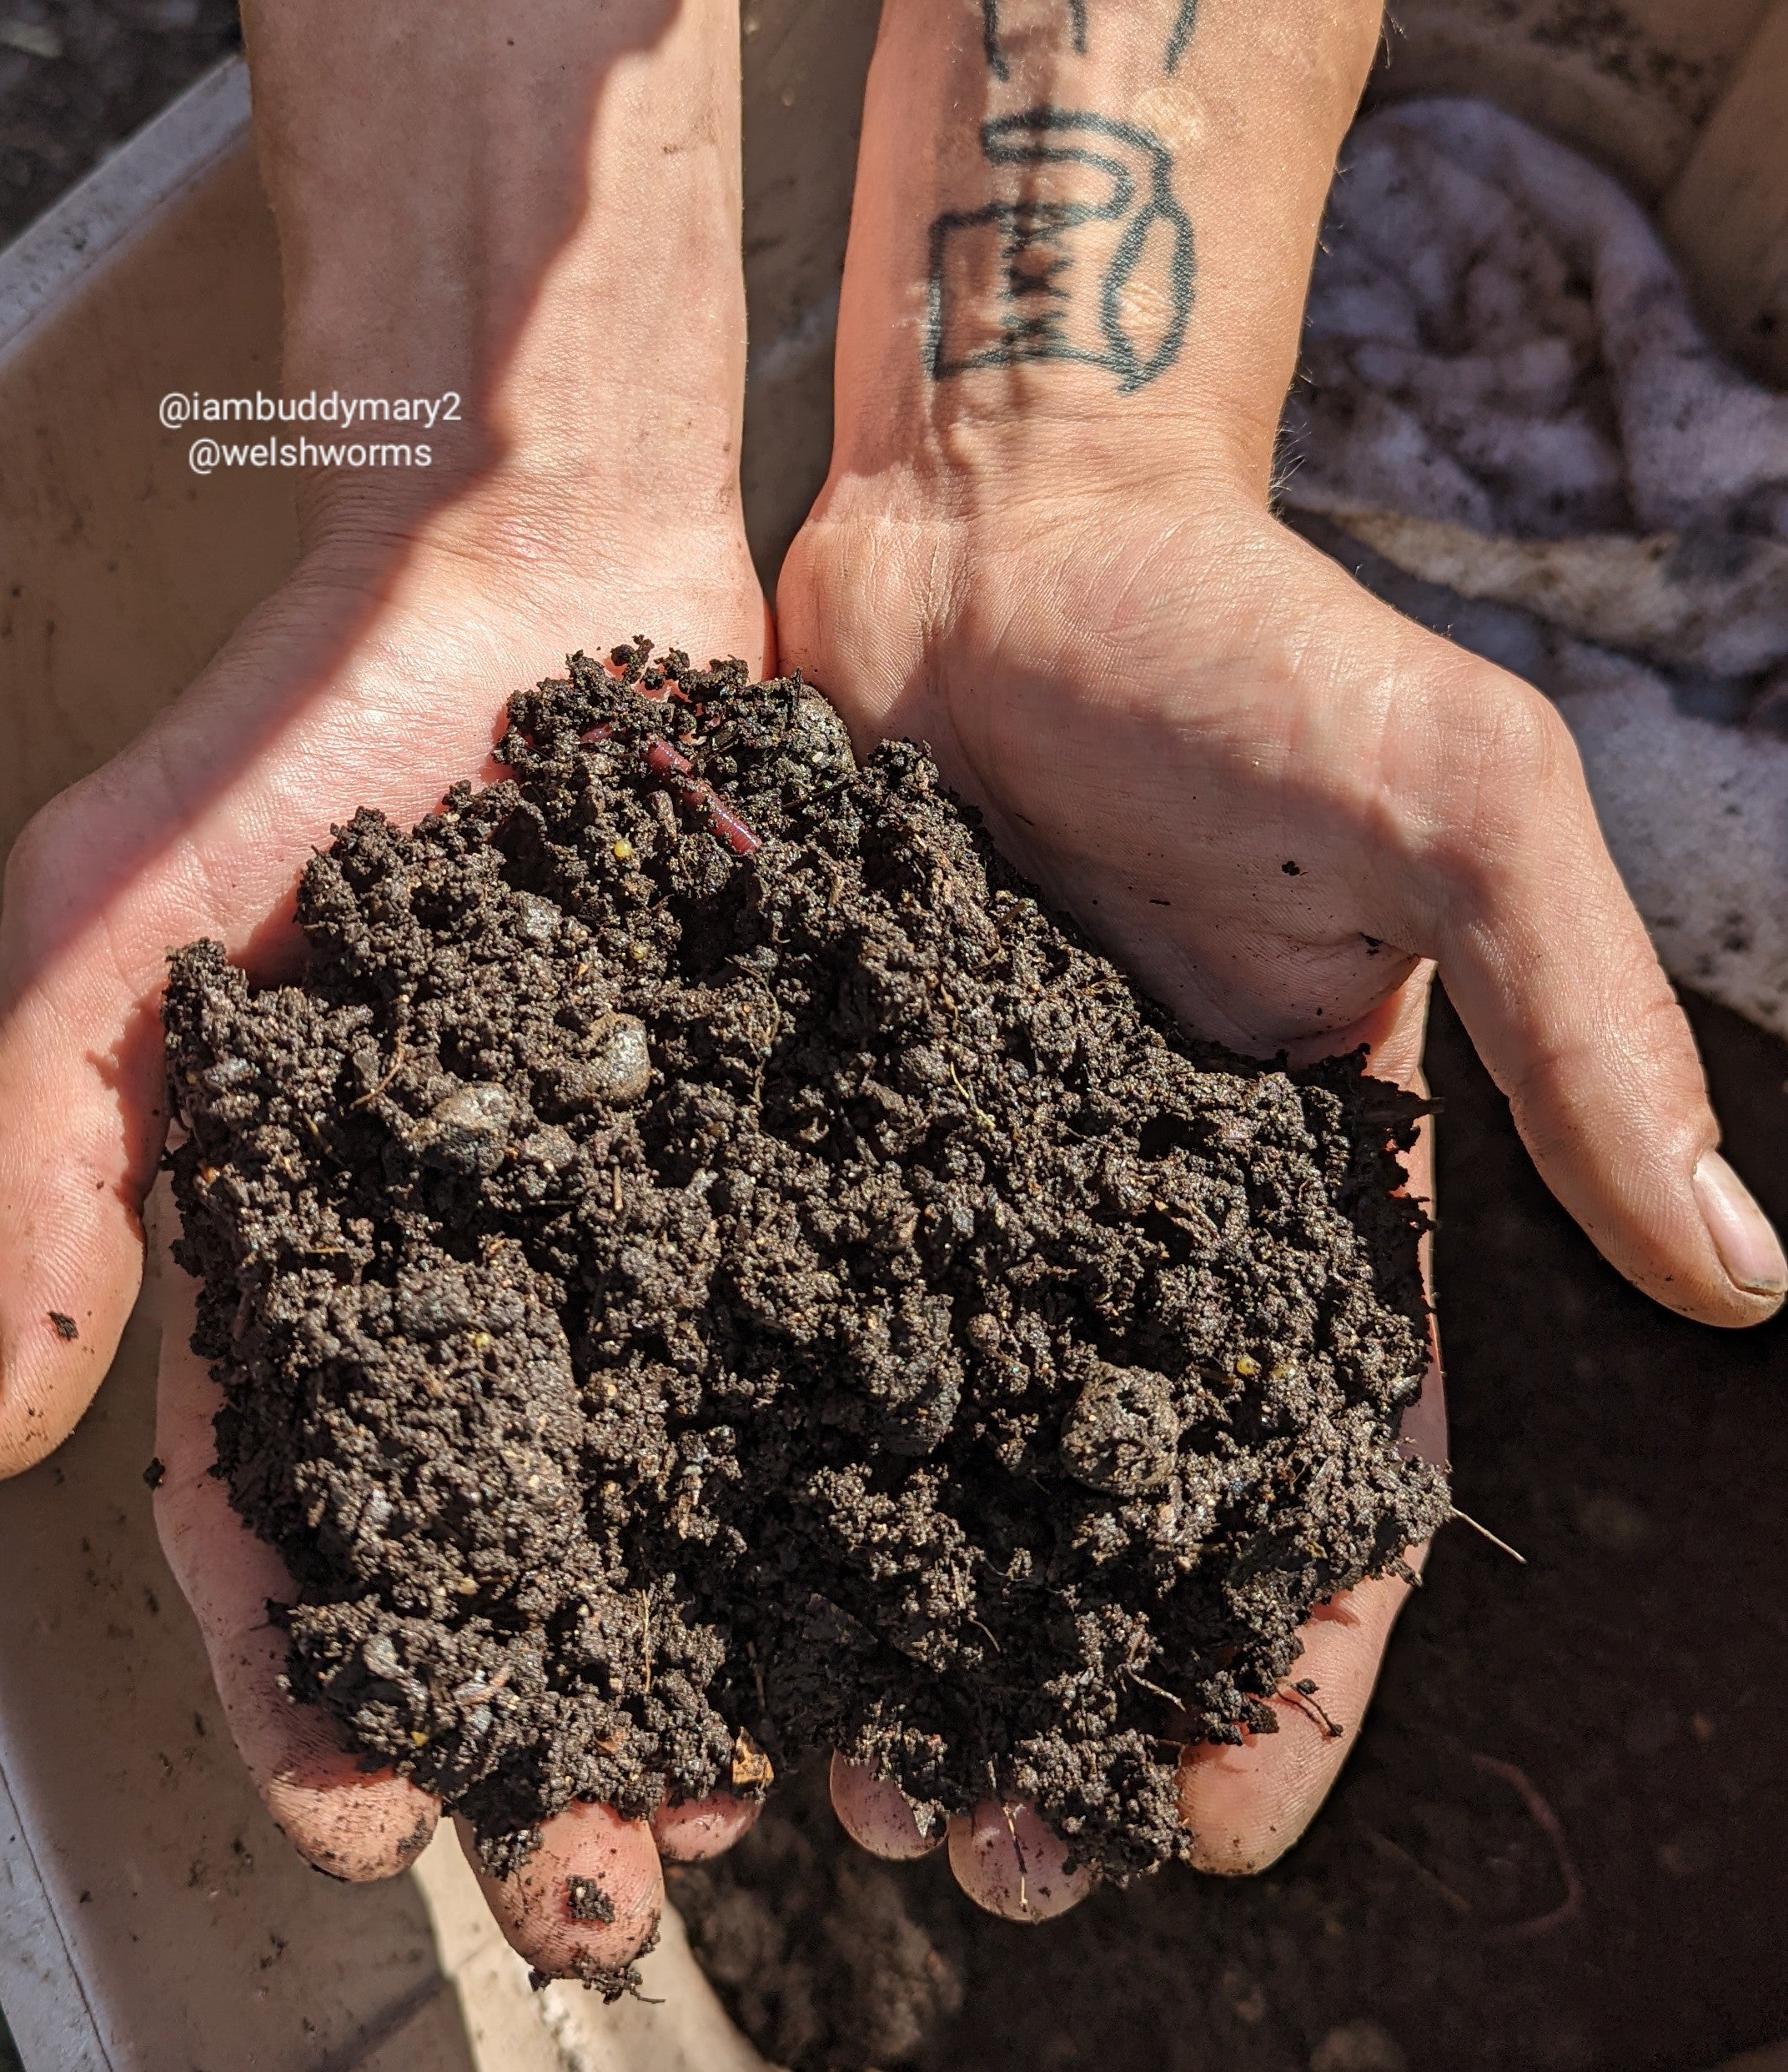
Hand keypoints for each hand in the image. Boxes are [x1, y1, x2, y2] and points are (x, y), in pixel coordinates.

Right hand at [0, 494, 771, 1982]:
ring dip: (708, 1639)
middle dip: (539, 1721)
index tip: (383, 1811)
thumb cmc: (298, 727)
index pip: (274, 1512)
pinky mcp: (758, 1119)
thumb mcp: (120, 919)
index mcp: (294, 1246)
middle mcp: (464, 1255)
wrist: (526, 550)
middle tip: (626, 1884)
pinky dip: (838, 1446)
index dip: (308, 1680)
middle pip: (492, 1540)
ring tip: (787, 1789)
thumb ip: (48, 1152)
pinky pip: (796, 1306)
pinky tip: (908, 1558)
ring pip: (660, 1467)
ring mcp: (620, 1196)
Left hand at [777, 455, 1784, 1906]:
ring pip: (937, 1448)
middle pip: (1113, 1505)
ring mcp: (964, 1166)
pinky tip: (694, 1573)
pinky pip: (792, 1304)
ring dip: (902, 1623)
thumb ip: (1579, 1027)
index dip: (1289, 1655)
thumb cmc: (1252, 642)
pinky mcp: (821, 1105)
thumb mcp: (1459, 805)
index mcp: (1308, 1182)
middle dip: (1067, 1695)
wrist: (1005, 517)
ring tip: (835, 1785)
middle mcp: (1131, 1208)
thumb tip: (1745, 1278)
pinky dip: (761, 1447)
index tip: (1216, 1817)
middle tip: (984, 1859)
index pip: (1324, 1468)